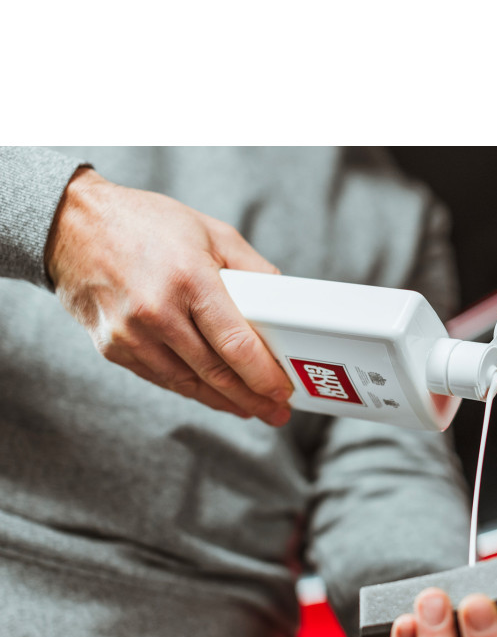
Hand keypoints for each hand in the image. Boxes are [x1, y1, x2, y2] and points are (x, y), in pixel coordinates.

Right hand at [46, 167, 293, 424]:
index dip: (263, 375)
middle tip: (277, 412)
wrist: (70, 225)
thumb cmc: (146, 224)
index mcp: (188, 279)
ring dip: (224, 402)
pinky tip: (215, 396)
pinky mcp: (114, 348)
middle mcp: (156, 311)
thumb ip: (253, 269)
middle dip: (252, 398)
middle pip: (215, 372)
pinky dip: (193, 389)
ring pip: (188, 383)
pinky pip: (163, 378)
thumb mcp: (211, 232)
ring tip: (252, 410)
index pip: (235, 343)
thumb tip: (285, 303)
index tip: (282, 391)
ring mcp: (130, 334)